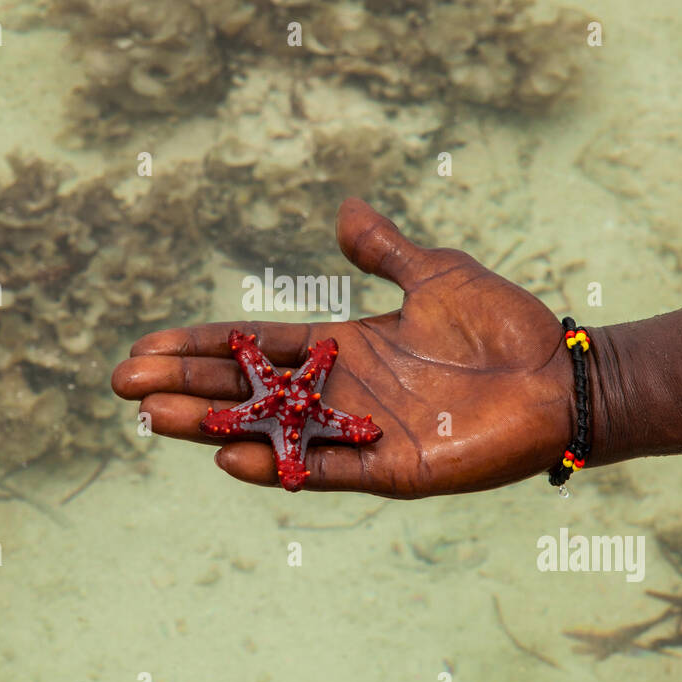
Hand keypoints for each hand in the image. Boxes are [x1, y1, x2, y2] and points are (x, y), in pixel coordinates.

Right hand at [111, 198, 574, 497]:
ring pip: (269, 431)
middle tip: (122, 384)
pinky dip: (276, 465)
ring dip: (211, 424)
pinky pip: (323, 470)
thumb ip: (384, 250)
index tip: (146, 344)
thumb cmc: (502, 324)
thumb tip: (341, 211)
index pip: (255, 346)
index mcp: (344, 347)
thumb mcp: (434, 273)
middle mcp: (340, 392)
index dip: (201, 345)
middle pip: (246, 387)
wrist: (559, 375)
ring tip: (154, 417)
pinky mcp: (390, 470)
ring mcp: (361, 433)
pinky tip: (227, 454)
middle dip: (185, 384)